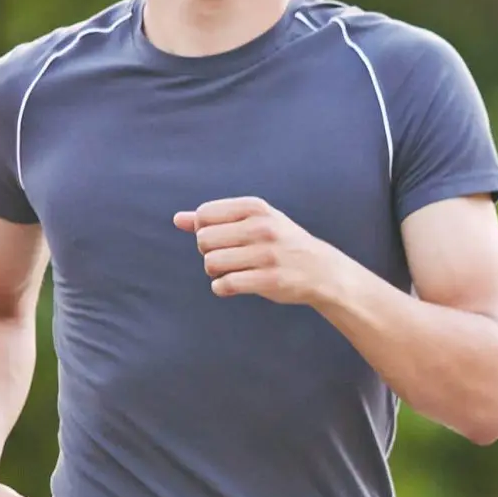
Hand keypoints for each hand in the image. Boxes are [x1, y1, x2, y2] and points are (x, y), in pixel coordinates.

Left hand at [173, 197, 341, 305]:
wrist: (321, 270)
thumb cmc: (280, 242)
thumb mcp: (252, 221)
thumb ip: (214, 219)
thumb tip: (177, 219)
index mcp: (255, 208)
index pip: (204, 215)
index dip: (203, 230)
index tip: (220, 238)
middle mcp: (261, 227)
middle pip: (203, 240)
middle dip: (207, 252)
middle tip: (225, 257)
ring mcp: (266, 255)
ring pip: (211, 263)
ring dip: (214, 272)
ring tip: (229, 271)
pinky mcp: (269, 280)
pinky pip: (225, 285)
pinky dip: (221, 288)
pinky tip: (231, 285)